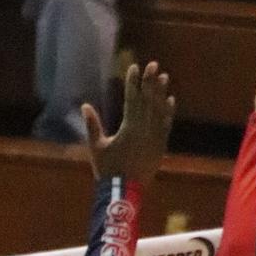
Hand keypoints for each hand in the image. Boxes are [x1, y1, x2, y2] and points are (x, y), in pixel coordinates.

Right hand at [82, 61, 173, 188]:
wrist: (126, 191)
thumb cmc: (108, 170)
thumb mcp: (96, 147)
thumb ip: (92, 126)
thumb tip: (85, 106)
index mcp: (129, 128)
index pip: (132, 99)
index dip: (133, 82)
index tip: (134, 67)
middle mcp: (145, 129)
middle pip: (149, 100)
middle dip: (150, 81)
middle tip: (153, 64)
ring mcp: (155, 137)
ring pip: (160, 110)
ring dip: (161, 93)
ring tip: (164, 77)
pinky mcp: (161, 145)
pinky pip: (167, 124)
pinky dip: (168, 111)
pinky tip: (170, 100)